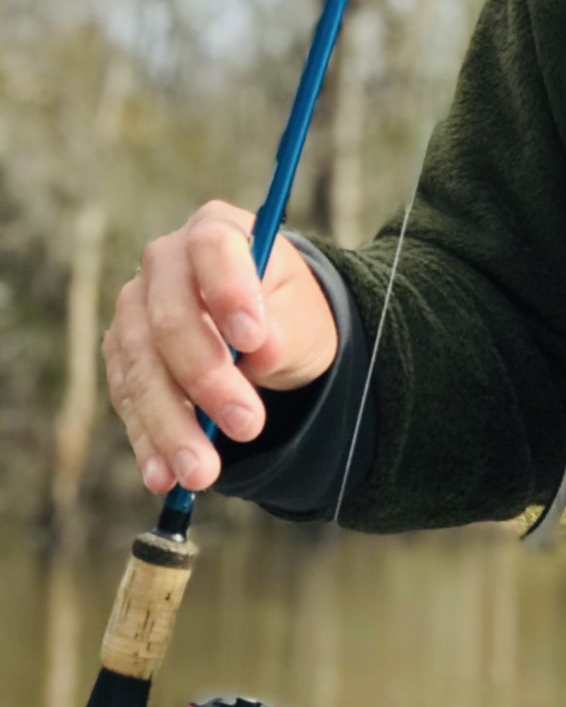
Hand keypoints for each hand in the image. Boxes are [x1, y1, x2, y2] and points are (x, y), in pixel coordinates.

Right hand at [104, 203, 339, 495]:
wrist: (267, 333)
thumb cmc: (287, 312)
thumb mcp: (302, 318)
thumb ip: (284, 328)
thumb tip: (261, 347)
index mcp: (216, 231)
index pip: (212, 250)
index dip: (227, 292)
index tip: (253, 340)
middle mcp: (165, 264)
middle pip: (169, 319)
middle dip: (206, 379)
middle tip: (247, 425)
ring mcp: (135, 310)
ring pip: (142, 368)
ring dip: (170, 425)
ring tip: (202, 472)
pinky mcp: (123, 357)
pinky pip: (129, 400)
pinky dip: (148, 440)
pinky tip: (165, 475)